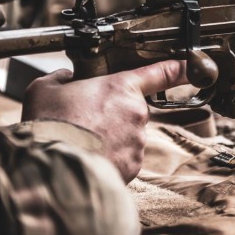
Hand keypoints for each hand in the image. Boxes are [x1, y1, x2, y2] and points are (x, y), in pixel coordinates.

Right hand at [21, 60, 188, 182]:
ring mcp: (137, 142)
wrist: (52, 167)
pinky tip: (87, 157)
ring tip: (82, 141)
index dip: (178, 68)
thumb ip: (61, 79)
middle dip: (112, 113)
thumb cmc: (51, 124)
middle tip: (85, 119)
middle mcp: (136, 113)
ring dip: (109, 137)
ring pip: (127, 135)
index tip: (190, 66)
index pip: (161, 72)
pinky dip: (109, 158)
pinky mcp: (132, 167)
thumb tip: (65, 79)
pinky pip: (123, 158)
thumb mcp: (45, 89)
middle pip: (131, 109)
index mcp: (121, 87)